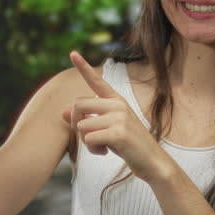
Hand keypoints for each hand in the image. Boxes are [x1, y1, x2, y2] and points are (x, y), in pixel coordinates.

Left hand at [62, 51, 173, 184]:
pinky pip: (89, 139)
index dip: (83, 67)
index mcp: (116, 100)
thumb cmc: (129, 144)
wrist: (152, 161)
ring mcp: (119, 117)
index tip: (72, 53)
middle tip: (86, 137)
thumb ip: (88, 118)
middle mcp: (118, 104)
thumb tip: (62, 112)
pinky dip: (92, 149)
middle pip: (78, 105)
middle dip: (75, 122)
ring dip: (85, 141)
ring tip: (101, 147)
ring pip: (81, 125)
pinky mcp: (118, 133)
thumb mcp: (108, 128)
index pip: (96, 81)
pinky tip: (104, 152)